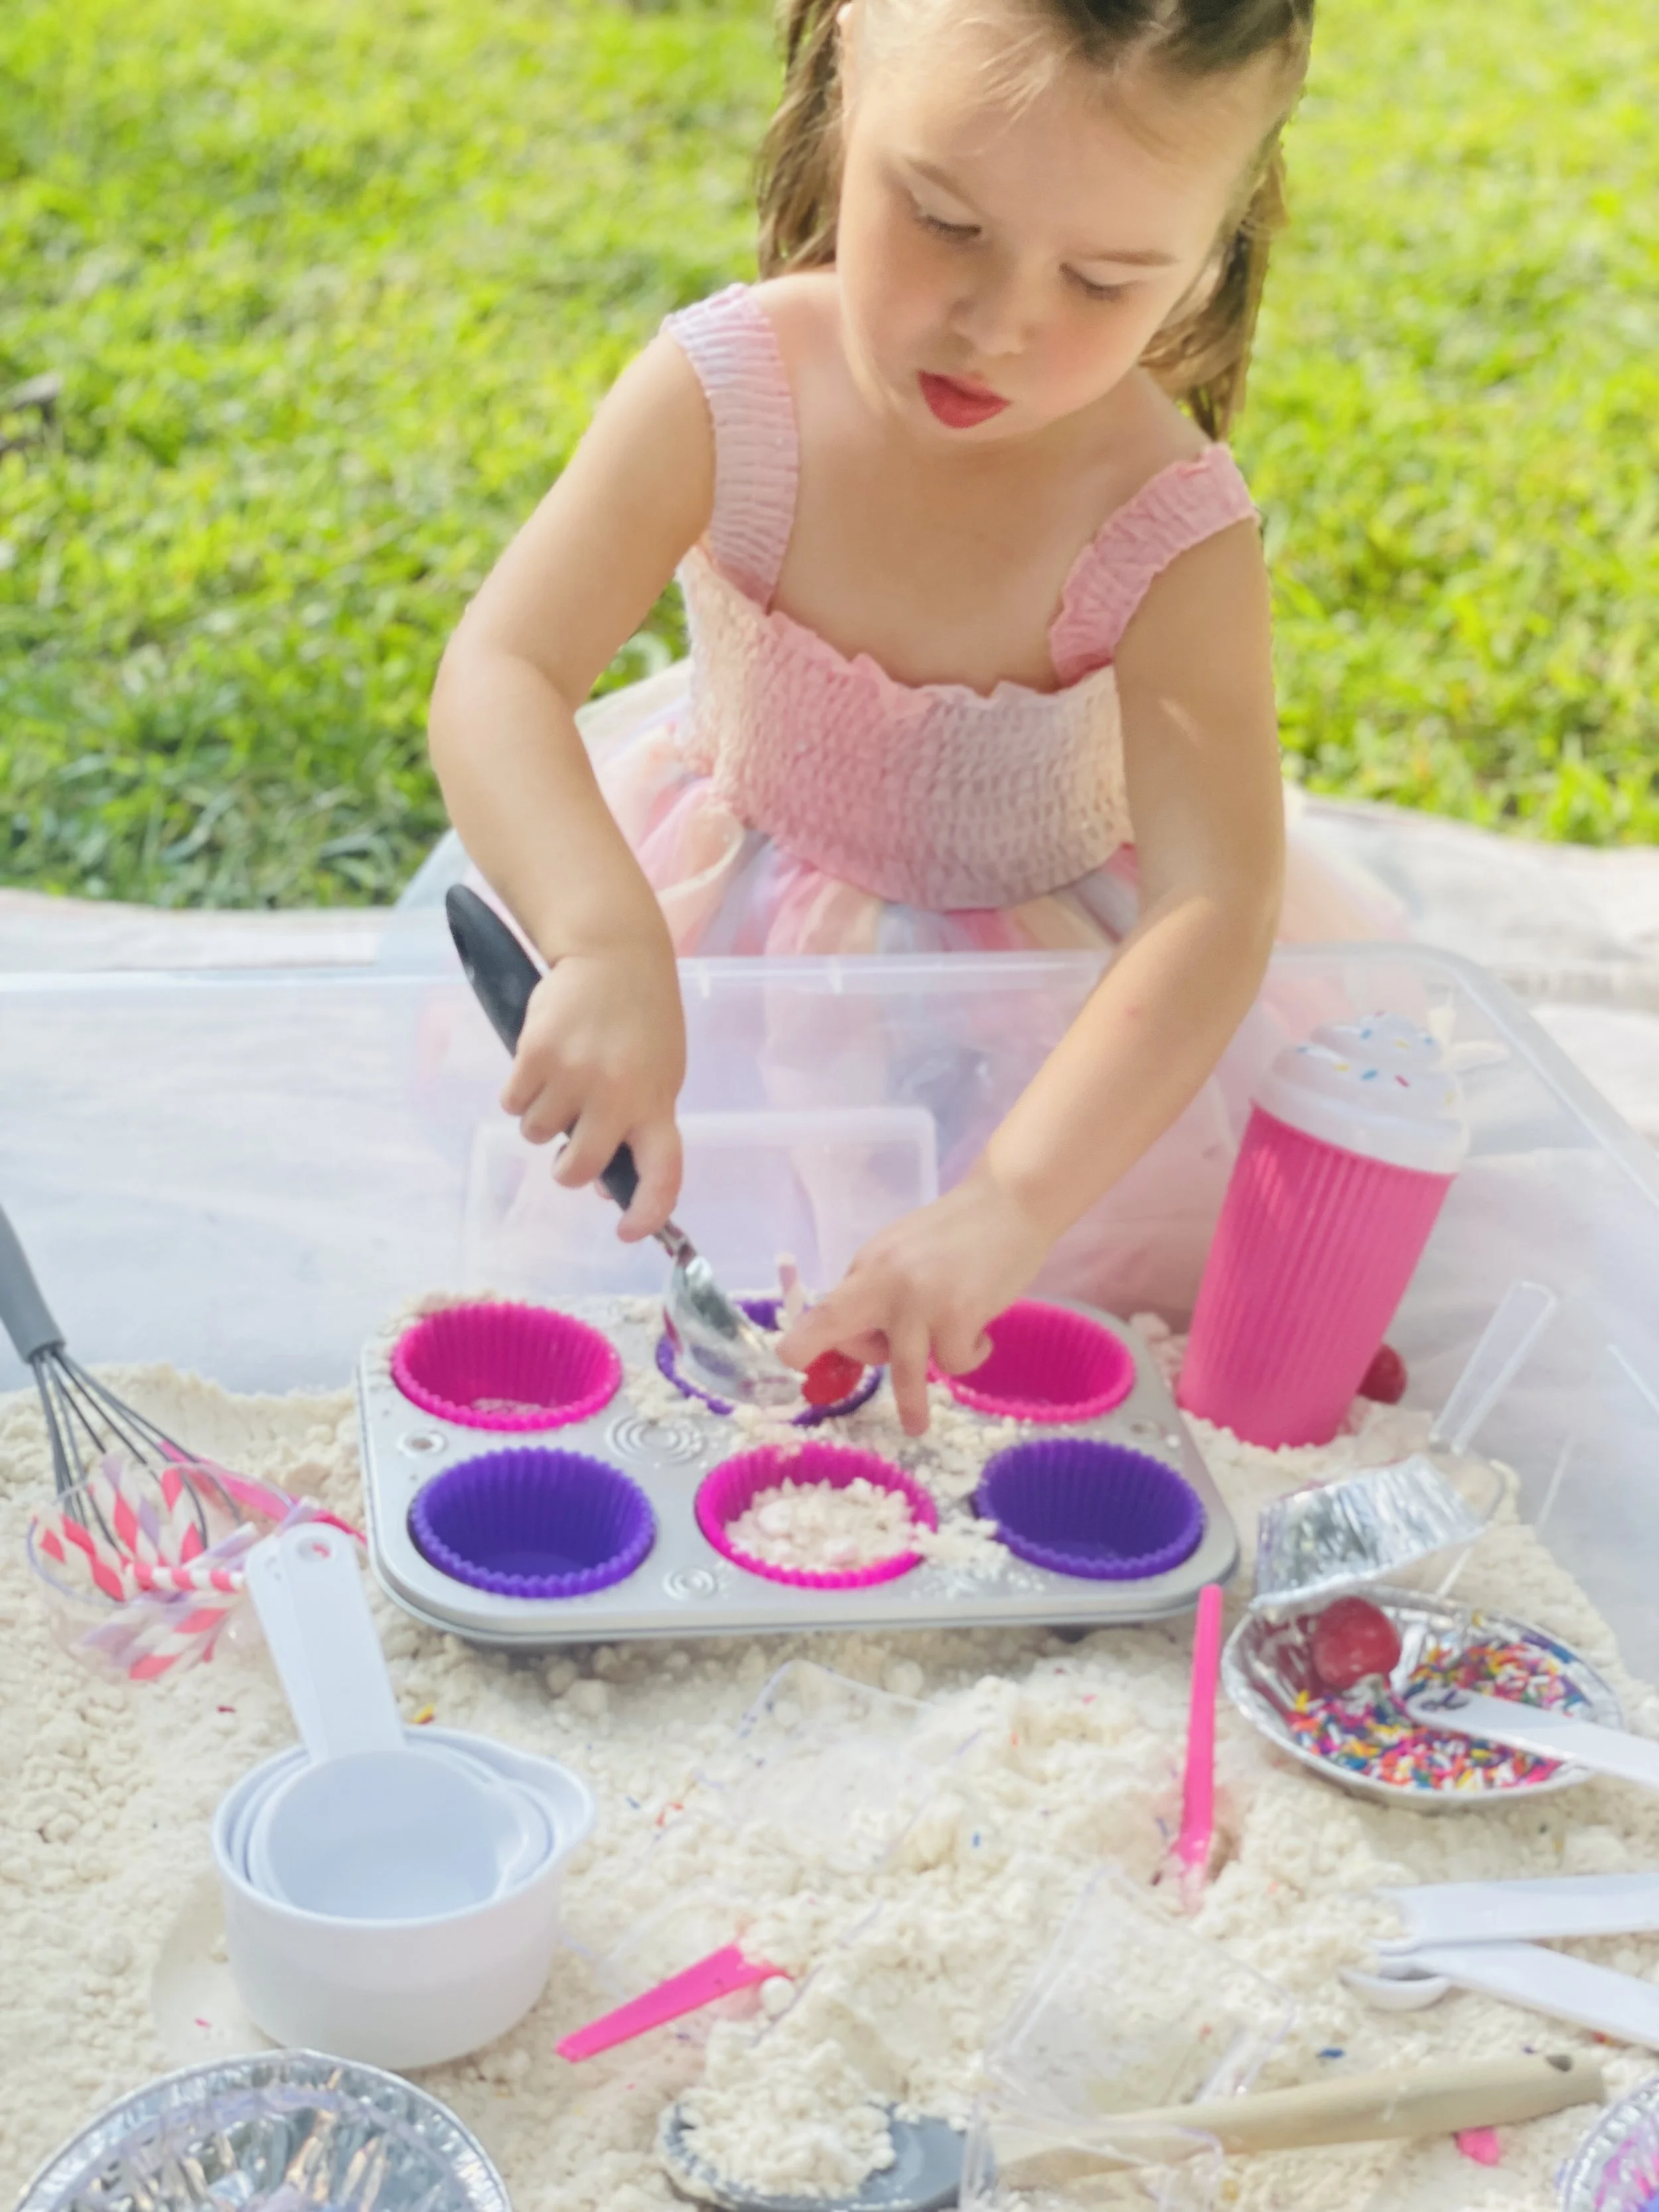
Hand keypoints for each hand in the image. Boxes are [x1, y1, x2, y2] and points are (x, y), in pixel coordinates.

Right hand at [500, 943, 685, 1238]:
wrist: (613, 952)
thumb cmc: (640, 1019)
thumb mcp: (658, 1072)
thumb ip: (637, 1124)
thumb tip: (602, 1184)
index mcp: (657, 1103)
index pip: (663, 1173)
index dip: (648, 1213)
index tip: (628, 1231)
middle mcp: (616, 1096)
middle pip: (577, 1169)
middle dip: (566, 1168)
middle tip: (567, 1147)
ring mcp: (573, 1076)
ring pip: (536, 1134)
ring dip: (541, 1118)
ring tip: (559, 1080)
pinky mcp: (534, 1055)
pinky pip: (513, 1102)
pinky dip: (519, 1092)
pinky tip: (538, 1063)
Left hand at [775, 1170, 1053, 1435]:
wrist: (1012, 1202)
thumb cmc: (962, 1233)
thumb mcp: (906, 1254)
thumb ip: (882, 1290)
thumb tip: (866, 1339)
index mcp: (869, 1265)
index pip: (826, 1307)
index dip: (813, 1337)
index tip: (801, 1358)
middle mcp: (885, 1280)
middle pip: (833, 1322)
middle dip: (809, 1348)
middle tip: (793, 1366)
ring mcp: (920, 1299)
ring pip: (903, 1369)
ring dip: (911, 1403)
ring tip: (914, 1426)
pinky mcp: (959, 1315)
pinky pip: (955, 1360)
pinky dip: (969, 1355)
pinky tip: (981, 1334)